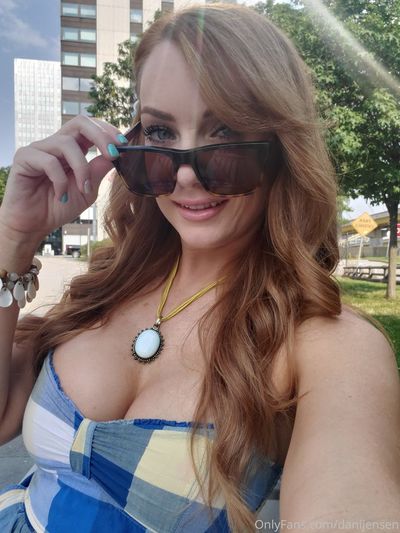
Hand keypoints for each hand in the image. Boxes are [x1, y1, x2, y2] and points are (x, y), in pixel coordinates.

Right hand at [0, 116, 126, 243]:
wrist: (34, 225)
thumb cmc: (59, 207)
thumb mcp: (87, 190)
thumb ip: (99, 171)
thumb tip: (117, 153)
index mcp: (72, 149)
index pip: (91, 128)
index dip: (108, 132)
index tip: (123, 145)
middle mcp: (55, 144)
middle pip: (79, 122)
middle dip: (100, 136)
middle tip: (113, 154)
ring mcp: (39, 149)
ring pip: (67, 144)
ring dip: (81, 168)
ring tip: (83, 189)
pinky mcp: (24, 158)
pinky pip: (49, 161)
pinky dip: (60, 181)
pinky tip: (62, 197)